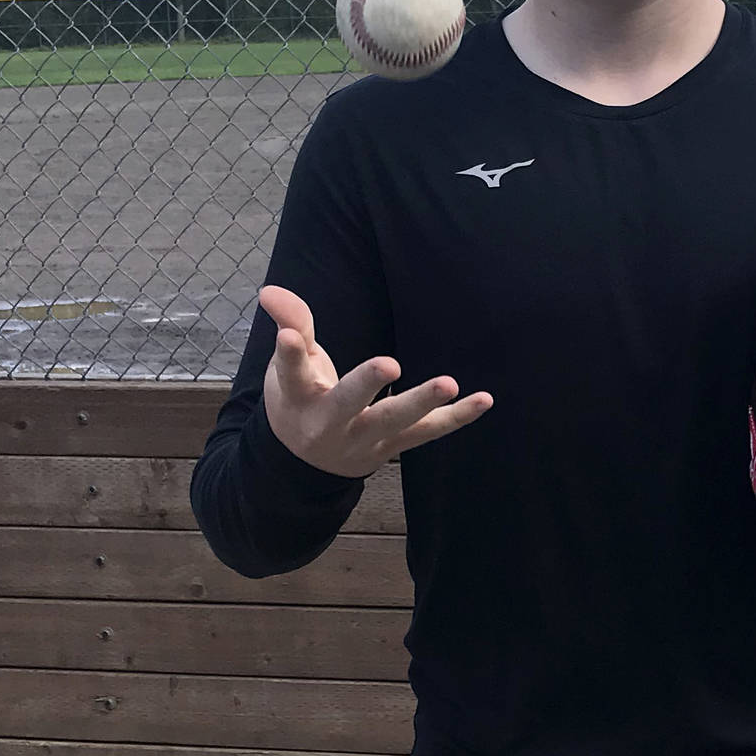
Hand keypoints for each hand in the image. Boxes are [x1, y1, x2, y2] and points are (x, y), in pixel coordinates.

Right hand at [258, 284, 492, 478]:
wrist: (306, 466)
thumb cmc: (299, 401)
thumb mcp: (286, 367)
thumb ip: (292, 324)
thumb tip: (270, 290)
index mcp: (298, 399)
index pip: (291, 375)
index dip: (291, 356)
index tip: (290, 337)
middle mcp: (330, 425)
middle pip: (349, 404)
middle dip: (367, 384)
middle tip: (389, 363)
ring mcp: (365, 440)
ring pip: (394, 422)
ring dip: (422, 403)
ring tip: (449, 383)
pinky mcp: (394, 447)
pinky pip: (428, 432)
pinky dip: (457, 418)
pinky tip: (485, 400)